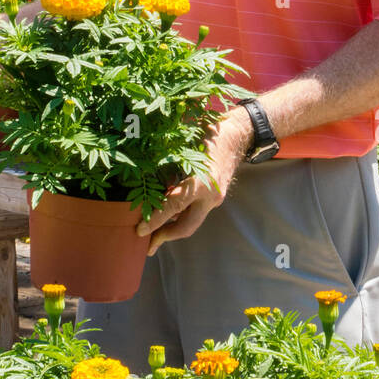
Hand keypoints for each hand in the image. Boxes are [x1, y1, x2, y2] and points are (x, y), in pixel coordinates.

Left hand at [136, 108, 251, 255]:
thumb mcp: (187, 143)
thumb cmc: (208, 133)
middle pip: (186, 227)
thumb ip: (168, 159)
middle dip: (165, 237)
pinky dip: (180, 216)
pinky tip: (166, 215)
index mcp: (202, 181)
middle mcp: (210, 195)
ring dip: (172, 228)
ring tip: (153, 232)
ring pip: (191, 221)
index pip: (174, 206)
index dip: (156, 220)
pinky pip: (195, 212)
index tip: (140, 230)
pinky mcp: (215, 198)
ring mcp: (215, 198)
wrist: (238, 135)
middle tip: (147, 245)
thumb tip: (141, 170)